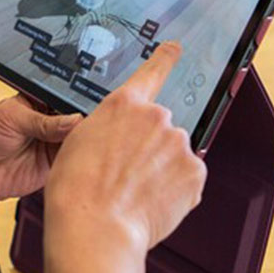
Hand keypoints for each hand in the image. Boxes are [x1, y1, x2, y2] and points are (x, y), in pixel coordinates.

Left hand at [0, 96, 82, 208]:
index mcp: (38, 102)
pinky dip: (80, 158)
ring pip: (79, 139)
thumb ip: (43, 121)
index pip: (65, 97)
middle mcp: (50, 121)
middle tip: (92, 121)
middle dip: (85, 119)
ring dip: (85, 139)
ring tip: (90, 137)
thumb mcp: (11, 118)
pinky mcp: (54, 164)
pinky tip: (84, 154)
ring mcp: (53, 143)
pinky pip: (73, 160)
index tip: (91, 103)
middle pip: (77, 118)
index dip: (77, 99)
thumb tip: (74, 119)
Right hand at [44, 42, 206, 254]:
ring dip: (161, 170)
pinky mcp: (195, 172)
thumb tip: (123, 142)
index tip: (176, 47)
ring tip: (134, 191)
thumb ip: (109, 130)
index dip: (165, 58)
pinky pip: (187, 178)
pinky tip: (151, 201)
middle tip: (125, 173)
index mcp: (123, 104)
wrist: (96, 225)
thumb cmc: (78, 189)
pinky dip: (174, 190)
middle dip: (149, 148)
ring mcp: (178, 144)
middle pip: (159, 129)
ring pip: (173, 155)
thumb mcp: (79, 141)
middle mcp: (155, 117)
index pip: (151, 73)